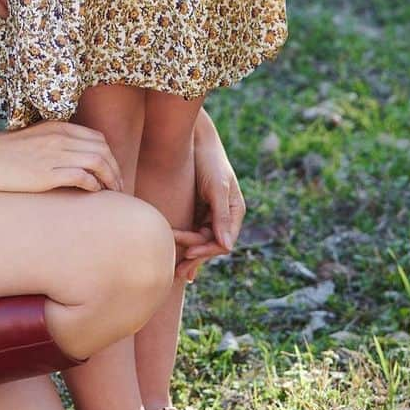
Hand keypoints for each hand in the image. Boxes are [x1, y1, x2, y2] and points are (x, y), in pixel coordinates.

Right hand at [0, 121, 123, 194]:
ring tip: (112, 193)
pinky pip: (82, 176)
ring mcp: (54, 154)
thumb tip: (71, 160)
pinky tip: (94, 193)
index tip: (112, 172)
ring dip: (110, 178)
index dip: (110, 156)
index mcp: (58, 127)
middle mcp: (60, 138)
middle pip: (102, 149)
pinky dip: (94, 185)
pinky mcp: (46, 173)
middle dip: (115, 168)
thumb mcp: (33, 139)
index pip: (97, 138)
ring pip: (97, 162)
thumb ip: (53, 143)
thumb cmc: (2, 153)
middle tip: (118, 186)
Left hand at [173, 111, 245, 281]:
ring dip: (189, 254)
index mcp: (234, 212)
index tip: (189, 251)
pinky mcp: (199, 210)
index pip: (223, 241)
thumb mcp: (217, 187)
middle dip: (195, 256)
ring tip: (174, 270)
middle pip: (211, 244)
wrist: (196, 139)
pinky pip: (193, 232)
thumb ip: (221, 215)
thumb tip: (227, 247)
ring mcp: (212, 214)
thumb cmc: (210, 160)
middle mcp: (225, 216)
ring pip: (201, 241)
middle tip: (177, 270)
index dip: (206, 250)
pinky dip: (186, 243)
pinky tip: (178, 258)